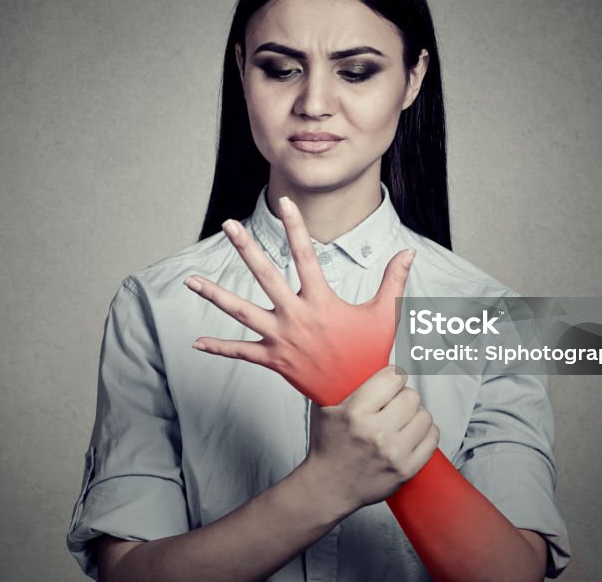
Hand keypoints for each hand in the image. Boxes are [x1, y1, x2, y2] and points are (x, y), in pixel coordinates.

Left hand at [184, 196, 415, 404]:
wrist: (357, 398)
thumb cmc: (371, 355)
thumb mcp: (385, 316)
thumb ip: (394, 281)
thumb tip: (410, 252)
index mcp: (321, 302)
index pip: (306, 255)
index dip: (295, 227)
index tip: (285, 203)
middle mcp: (297, 316)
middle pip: (265, 276)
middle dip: (245, 248)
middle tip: (228, 225)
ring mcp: (281, 339)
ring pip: (241, 312)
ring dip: (215, 294)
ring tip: (191, 279)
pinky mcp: (273, 360)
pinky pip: (241, 353)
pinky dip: (219, 348)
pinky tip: (196, 342)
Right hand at [302, 366, 439, 512]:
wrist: (327, 487)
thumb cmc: (326, 445)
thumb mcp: (324, 408)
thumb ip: (340, 383)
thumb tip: (359, 356)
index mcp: (355, 413)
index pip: (393, 378)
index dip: (393, 377)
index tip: (389, 382)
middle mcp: (376, 432)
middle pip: (411, 396)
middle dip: (403, 396)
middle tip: (394, 404)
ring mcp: (393, 453)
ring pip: (424, 416)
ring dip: (415, 415)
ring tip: (403, 420)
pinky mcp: (405, 470)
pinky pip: (432, 439)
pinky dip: (425, 432)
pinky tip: (413, 433)